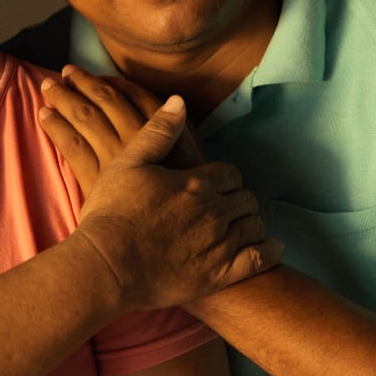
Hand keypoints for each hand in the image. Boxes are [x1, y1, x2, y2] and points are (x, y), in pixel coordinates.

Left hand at [38, 65, 204, 195]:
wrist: (174, 242)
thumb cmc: (186, 206)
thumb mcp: (195, 167)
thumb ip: (179, 136)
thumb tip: (170, 109)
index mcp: (167, 133)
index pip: (136, 95)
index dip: (115, 83)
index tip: (99, 76)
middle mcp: (141, 141)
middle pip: (108, 102)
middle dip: (85, 83)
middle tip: (66, 72)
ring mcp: (118, 159)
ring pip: (86, 119)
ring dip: (65, 99)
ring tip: (49, 87)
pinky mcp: (98, 180)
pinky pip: (72, 146)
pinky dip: (56, 127)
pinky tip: (45, 116)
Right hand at [46, 72, 280, 310]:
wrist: (106, 266)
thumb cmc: (111, 213)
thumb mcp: (127, 163)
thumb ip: (158, 132)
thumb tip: (179, 101)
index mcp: (195, 183)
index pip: (230, 174)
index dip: (226, 179)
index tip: (218, 185)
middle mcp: (214, 211)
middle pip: (245, 199)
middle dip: (239, 200)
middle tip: (228, 206)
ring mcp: (219, 244)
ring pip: (253, 226)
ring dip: (250, 223)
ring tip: (241, 226)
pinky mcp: (219, 274)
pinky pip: (258, 259)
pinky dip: (268, 251)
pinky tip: (269, 248)